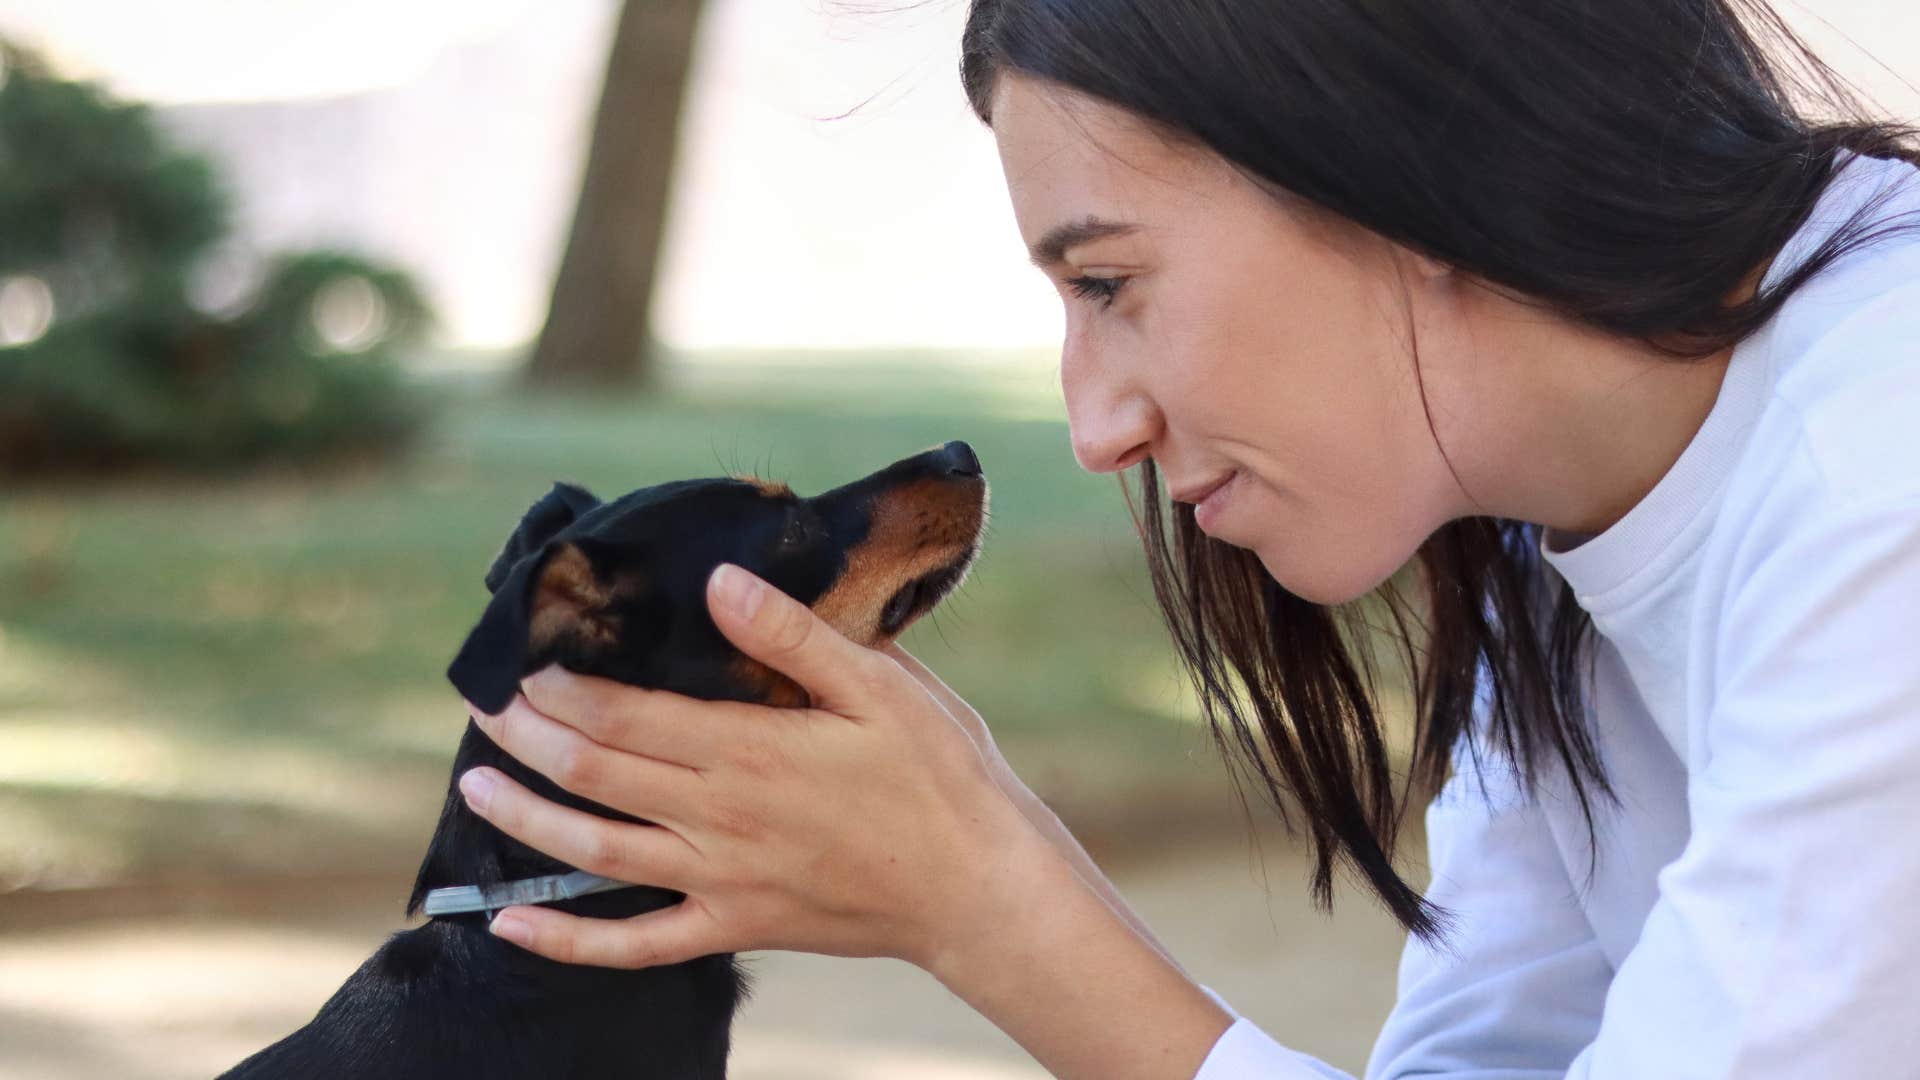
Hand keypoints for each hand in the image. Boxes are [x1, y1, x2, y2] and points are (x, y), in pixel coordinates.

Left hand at [454, 563, 1052, 971]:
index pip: (630, 713)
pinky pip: (634, 946)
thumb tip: (718, 582)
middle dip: (528, 734)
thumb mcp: (884, 688)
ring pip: (597, 852)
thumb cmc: (941, 777)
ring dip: (527, 818)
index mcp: (752, 750)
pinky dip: (566, 941)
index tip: (524, 654)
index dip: (566, 684)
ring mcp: (720, 881)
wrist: (978, 888)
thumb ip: (795, 637)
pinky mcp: (735, 926)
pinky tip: (509, 926)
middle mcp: (720, 817)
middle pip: (597, 772)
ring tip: (474, 784)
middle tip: (478, 701)